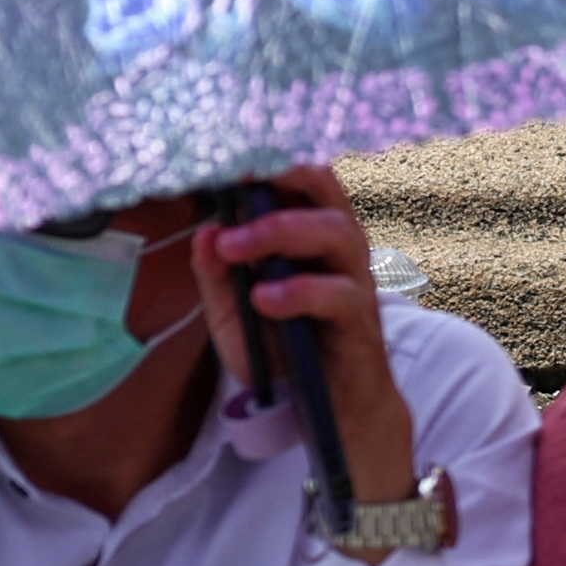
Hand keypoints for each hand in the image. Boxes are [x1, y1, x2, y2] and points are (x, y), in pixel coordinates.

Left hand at [188, 169, 417, 514]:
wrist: (330, 413)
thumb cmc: (286, 353)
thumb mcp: (234, 314)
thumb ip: (218, 275)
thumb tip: (205, 232)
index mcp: (308, 234)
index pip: (296, 178)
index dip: (265, 158)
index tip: (224, 151)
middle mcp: (337, 247)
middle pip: (324, 187)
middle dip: (280, 176)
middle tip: (236, 181)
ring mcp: (354, 281)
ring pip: (335, 231)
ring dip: (279, 231)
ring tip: (233, 247)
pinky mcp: (360, 322)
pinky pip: (337, 294)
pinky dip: (298, 291)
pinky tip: (264, 299)